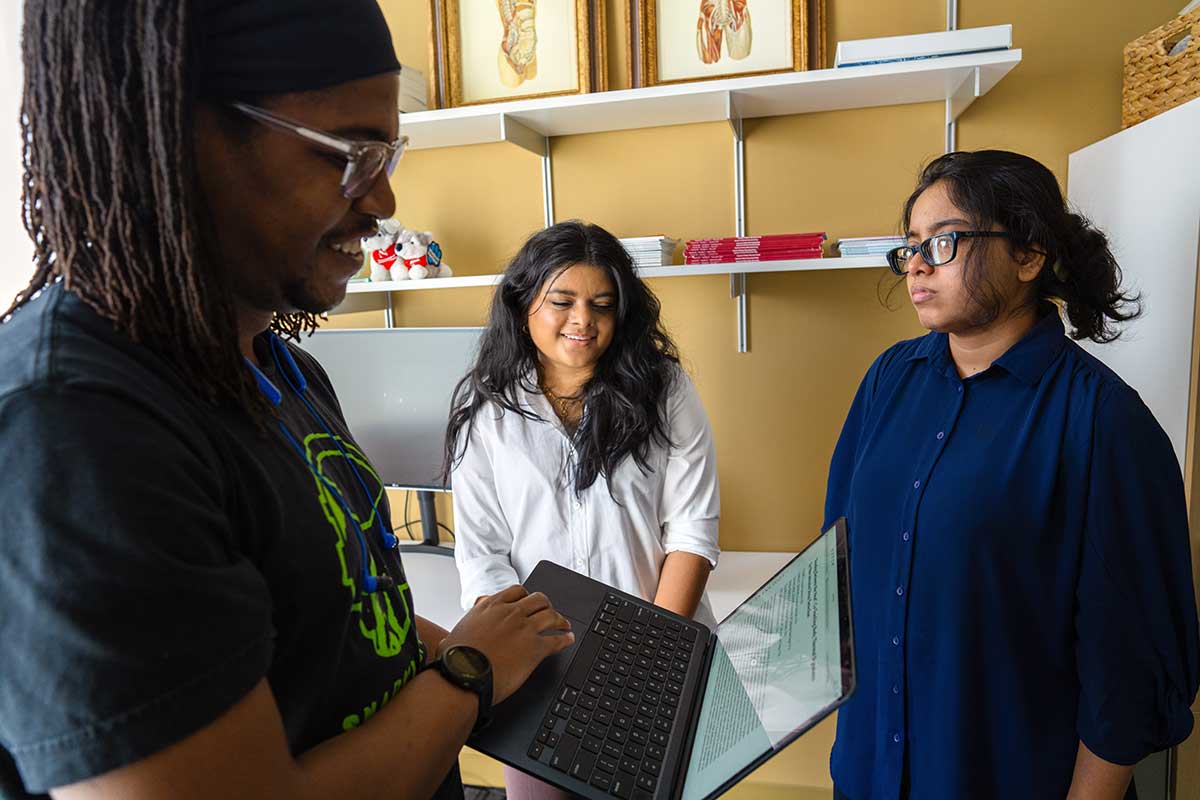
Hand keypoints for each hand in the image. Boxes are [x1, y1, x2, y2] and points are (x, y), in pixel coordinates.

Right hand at [442, 584, 574, 703]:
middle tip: (550, 612)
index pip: (516, 591)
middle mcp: (510, 613)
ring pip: (551, 615)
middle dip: (546, 605)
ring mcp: (525, 629)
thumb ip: (457, 635)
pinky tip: (569, 640)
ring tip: (565, 625)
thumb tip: (445, 641)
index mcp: (490, 606)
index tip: (529, 602)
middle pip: (538, 599)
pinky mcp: (535, 648)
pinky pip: (557, 639)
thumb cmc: (455, 660)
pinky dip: (566, 639)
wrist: (463, 676)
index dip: (526, 596)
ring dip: (560, 620)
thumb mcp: (452, 635)